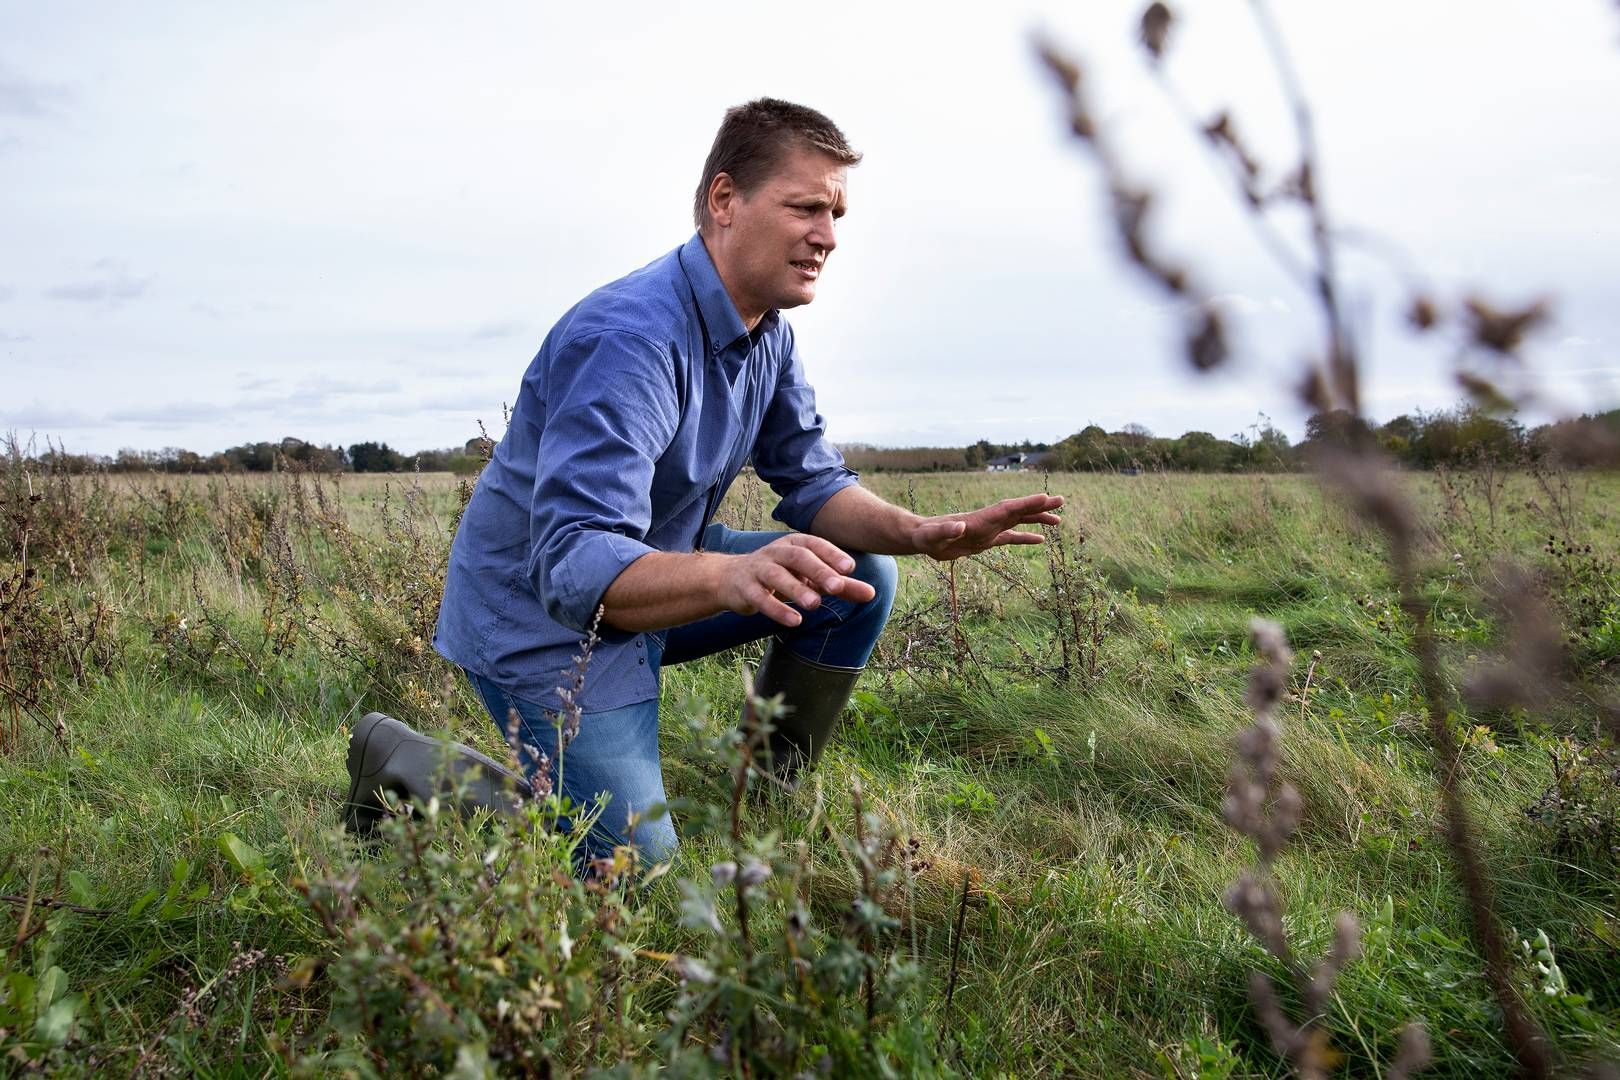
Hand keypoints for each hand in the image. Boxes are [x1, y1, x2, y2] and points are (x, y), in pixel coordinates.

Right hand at [716, 534, 877, 627]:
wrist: (732, 580)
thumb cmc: (781, 575)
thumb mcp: (811, 578)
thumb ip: (840, 585)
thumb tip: (871, 594)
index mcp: (795, 544)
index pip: (815, 544)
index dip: (832, 554)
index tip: (850, 568)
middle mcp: (776, 552)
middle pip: (798, 557)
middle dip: (818, 570)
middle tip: (838, 586)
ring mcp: (759, 569)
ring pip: (777, 576)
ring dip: (796, 590)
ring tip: (816, 605)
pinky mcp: (745, 589)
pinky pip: (760, 597)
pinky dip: (777, 609)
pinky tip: (794, 620)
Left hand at [909, 493, 1063, 560]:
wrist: (921, 537)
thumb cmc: (926, 536)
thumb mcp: (933, 535)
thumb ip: (946, 530)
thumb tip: (960, 526)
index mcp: (979, 519)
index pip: (1007, 509)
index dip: (1027, 503)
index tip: (1047, 498)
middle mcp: (988, 521)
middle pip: (1018, 510)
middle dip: (1039, 506)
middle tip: (1061, 501)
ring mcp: (988, 529)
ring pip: (1018, 522)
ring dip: (1037, 519)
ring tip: (1058, 520)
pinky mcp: (985, 540)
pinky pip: (1010, 537)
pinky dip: (1025, 537)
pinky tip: (1040, 540)